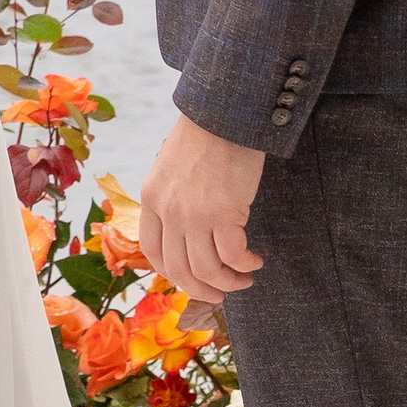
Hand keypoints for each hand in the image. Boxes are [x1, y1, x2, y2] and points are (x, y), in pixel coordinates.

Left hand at [137, 115, 265, 309]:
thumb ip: (172, 197)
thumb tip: (184, 230)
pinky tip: (254, 260)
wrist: (225, 112)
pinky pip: (233, 254)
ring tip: (244, 278)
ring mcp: (194, 214)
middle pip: (179, 268)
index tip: (190, 279)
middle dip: (201, 288)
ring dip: (228, 282)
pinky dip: (244, 264)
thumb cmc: (205, 136)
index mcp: (151, 198)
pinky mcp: (224, 212)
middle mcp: (168, 210)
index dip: (172, 273)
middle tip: (221, 293)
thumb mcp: (172, 167)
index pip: (153, 251)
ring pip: (207, 269)